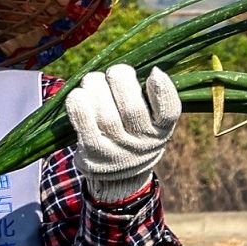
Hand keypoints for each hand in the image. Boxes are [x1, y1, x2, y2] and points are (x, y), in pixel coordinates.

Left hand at [64, 64, 182, 199]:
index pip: (169, 112)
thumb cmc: (134, 132)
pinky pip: (85, 128)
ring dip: (95, 90)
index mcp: (161, 129)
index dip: (163, 91)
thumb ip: (152, 98)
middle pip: (132, 110)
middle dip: (120, 82)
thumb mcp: (152, 120)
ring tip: (92, 80)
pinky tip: (77, 95)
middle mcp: (142, 142)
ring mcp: (117, 150)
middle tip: (113, 72)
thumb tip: (155, 72)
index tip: (154, 72)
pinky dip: (79, 108)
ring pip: (106, 116)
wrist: (117, 174)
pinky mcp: (93, 153)